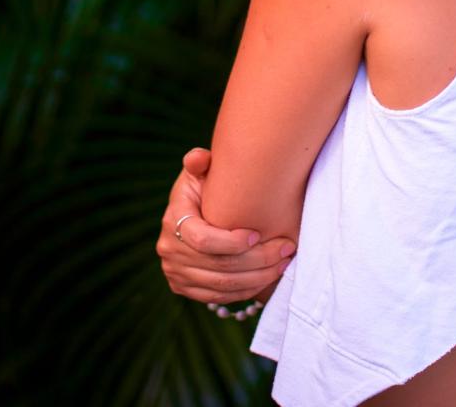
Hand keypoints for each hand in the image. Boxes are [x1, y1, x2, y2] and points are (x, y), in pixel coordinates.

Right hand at [156, 147, 296, 304]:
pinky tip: (269, 276)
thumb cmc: (205, 188)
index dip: (230, 242)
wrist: (195, 212)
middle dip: (257, 260)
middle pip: (217, 267)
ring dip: (258, 277)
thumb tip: (200, 158)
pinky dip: (246, 290)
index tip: (258, 234)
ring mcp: (175, 272)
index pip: (201, 239)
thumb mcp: (201, 172)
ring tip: (284, 262)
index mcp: (173, 219)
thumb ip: (200, 162)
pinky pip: (218, 297)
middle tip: (286, 248)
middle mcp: (169, 249)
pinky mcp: (184, 288)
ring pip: (221, 286)